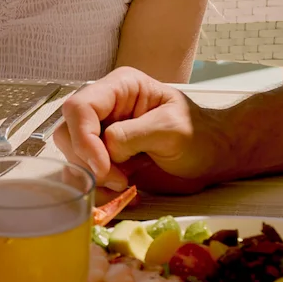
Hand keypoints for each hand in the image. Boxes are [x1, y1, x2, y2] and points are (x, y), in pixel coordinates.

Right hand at [55, 69, 226, 192]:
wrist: (213, 156)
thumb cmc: (200, 135)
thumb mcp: (171, 129)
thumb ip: (134, 134)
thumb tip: (106, 148)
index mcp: (120, 88)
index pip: (80, 107)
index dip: (83, 138)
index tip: (102, 167)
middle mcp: (105, 108)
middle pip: (68, 131)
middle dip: (86, 159)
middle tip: (116, 180)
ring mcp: (102, 133)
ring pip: (72, 154)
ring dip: (91, 176)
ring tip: (123, 187)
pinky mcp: (105, 157)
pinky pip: (86, 172)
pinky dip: (97, 188)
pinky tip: (122, 193)